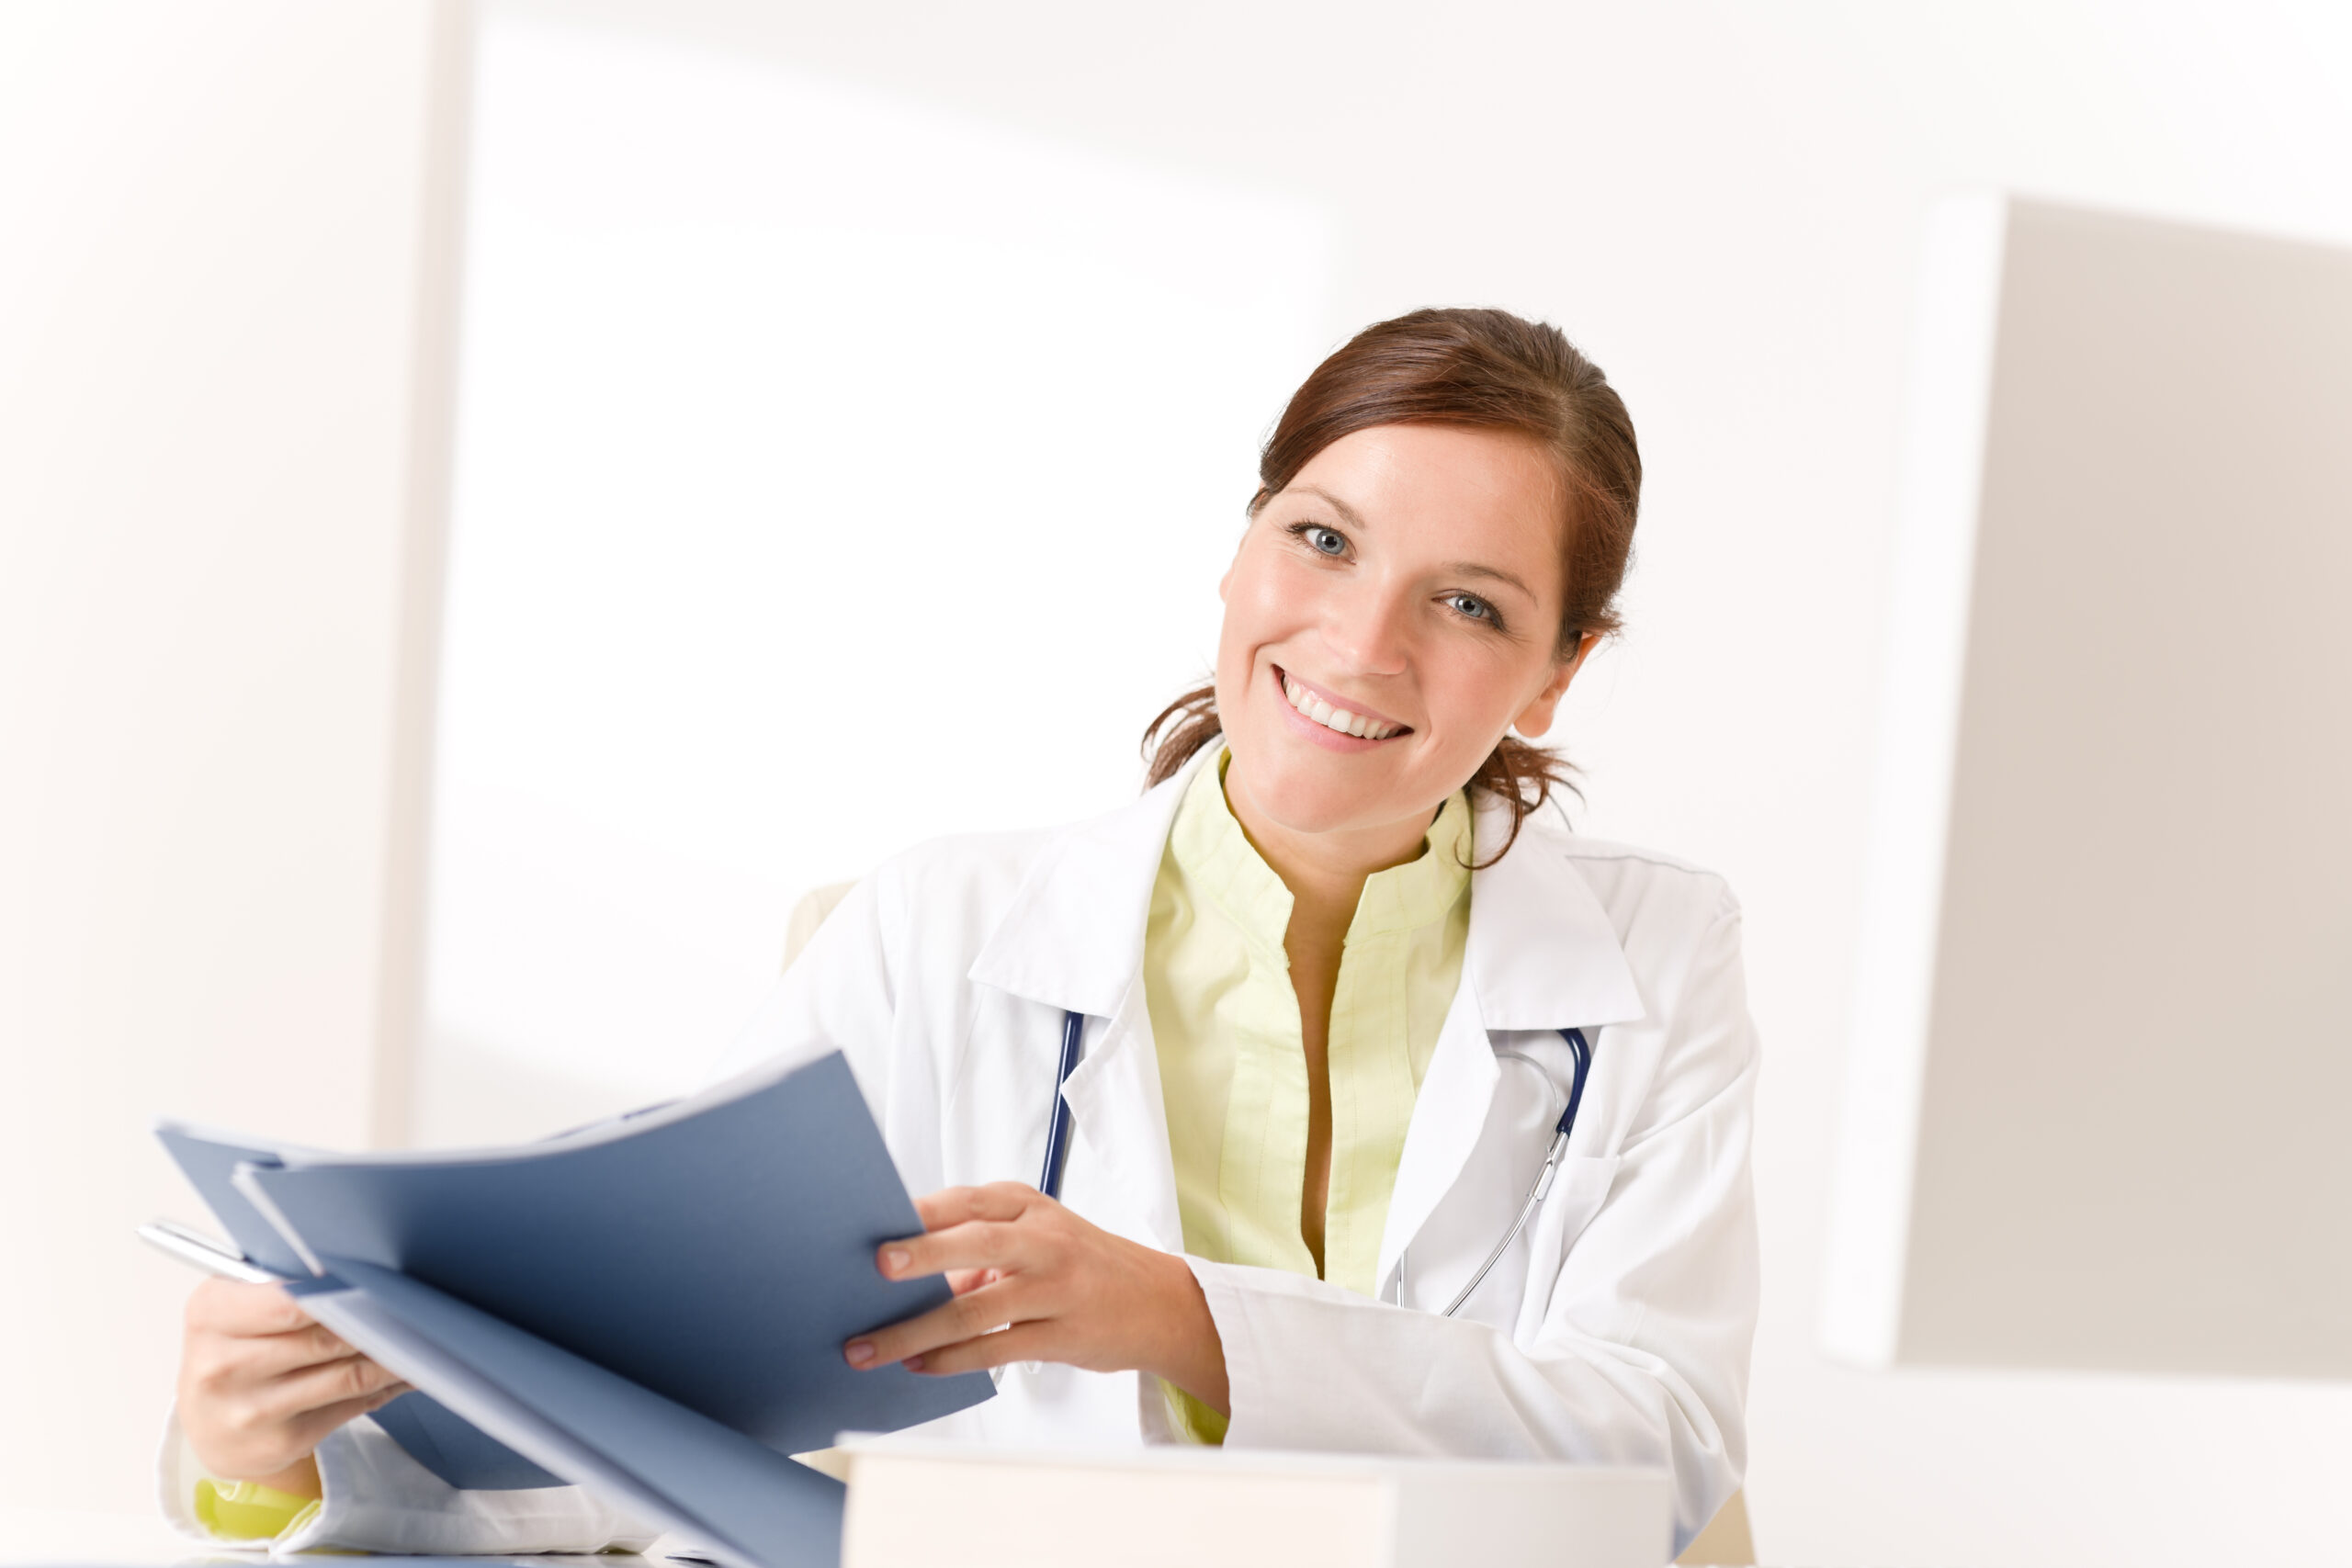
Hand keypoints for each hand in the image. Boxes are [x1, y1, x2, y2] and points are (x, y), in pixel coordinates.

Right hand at [178, 1277, 410, 1494]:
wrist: (210, 1424)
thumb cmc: (232, 1347)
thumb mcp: (235, 1305)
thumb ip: (279, 1285)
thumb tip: (354, 1274)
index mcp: (210, 1316)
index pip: (286, 1302)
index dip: (337, 1292)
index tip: (374, 1281)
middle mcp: (223, 1365)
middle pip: (325, 1337)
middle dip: (375, 1321)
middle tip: (414, 1305)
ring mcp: (251, 1410)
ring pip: (348, 1374)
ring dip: (393, 1355)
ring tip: (422, 1336)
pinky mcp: (282, 1440)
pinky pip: (352, 1404)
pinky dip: (388, 1385)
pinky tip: (406, 1370)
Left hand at [843, 1182, 1229, 1416]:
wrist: (1159, 1303)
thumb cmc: (1081, 1264)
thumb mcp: (1037, 1236)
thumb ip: (978, 1249)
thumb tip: (909, 1280)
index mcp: (1030, 1206)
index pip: (968, 1201)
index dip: (921, 1211)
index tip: (872, 1220)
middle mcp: (1045, 1240)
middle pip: (976, 1241)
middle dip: (922, 1253)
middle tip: (876, 1267)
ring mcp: (1056, 1288)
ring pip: (977, 1309)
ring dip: (916, 1331)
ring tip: (871, 1348)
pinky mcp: (1062, 1335)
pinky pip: (995, 1349)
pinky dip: (951, 1359)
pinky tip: (919, 1365)